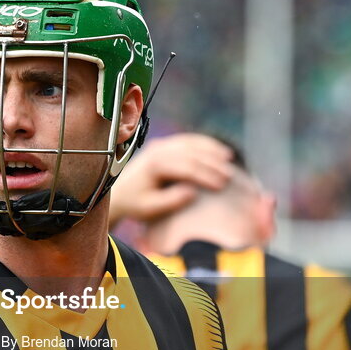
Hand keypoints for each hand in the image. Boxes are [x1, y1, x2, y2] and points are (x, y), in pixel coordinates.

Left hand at [111, 133, 234, 225]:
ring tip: (230, 159)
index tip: (221, 187)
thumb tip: (192, 192)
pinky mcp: (165, 145)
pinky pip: (188, 141)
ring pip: (192, 143)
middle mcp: (157, 150)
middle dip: (213, 164)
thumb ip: (170, 201)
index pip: (187, 167)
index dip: (206, 176)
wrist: (120, 193)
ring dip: (212, 150)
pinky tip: (218, 151)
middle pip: (192, 153)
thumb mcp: (150, 208)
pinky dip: (205, 144)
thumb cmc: (136, 204)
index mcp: (154, 165)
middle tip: (230, 176)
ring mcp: (161, 145)